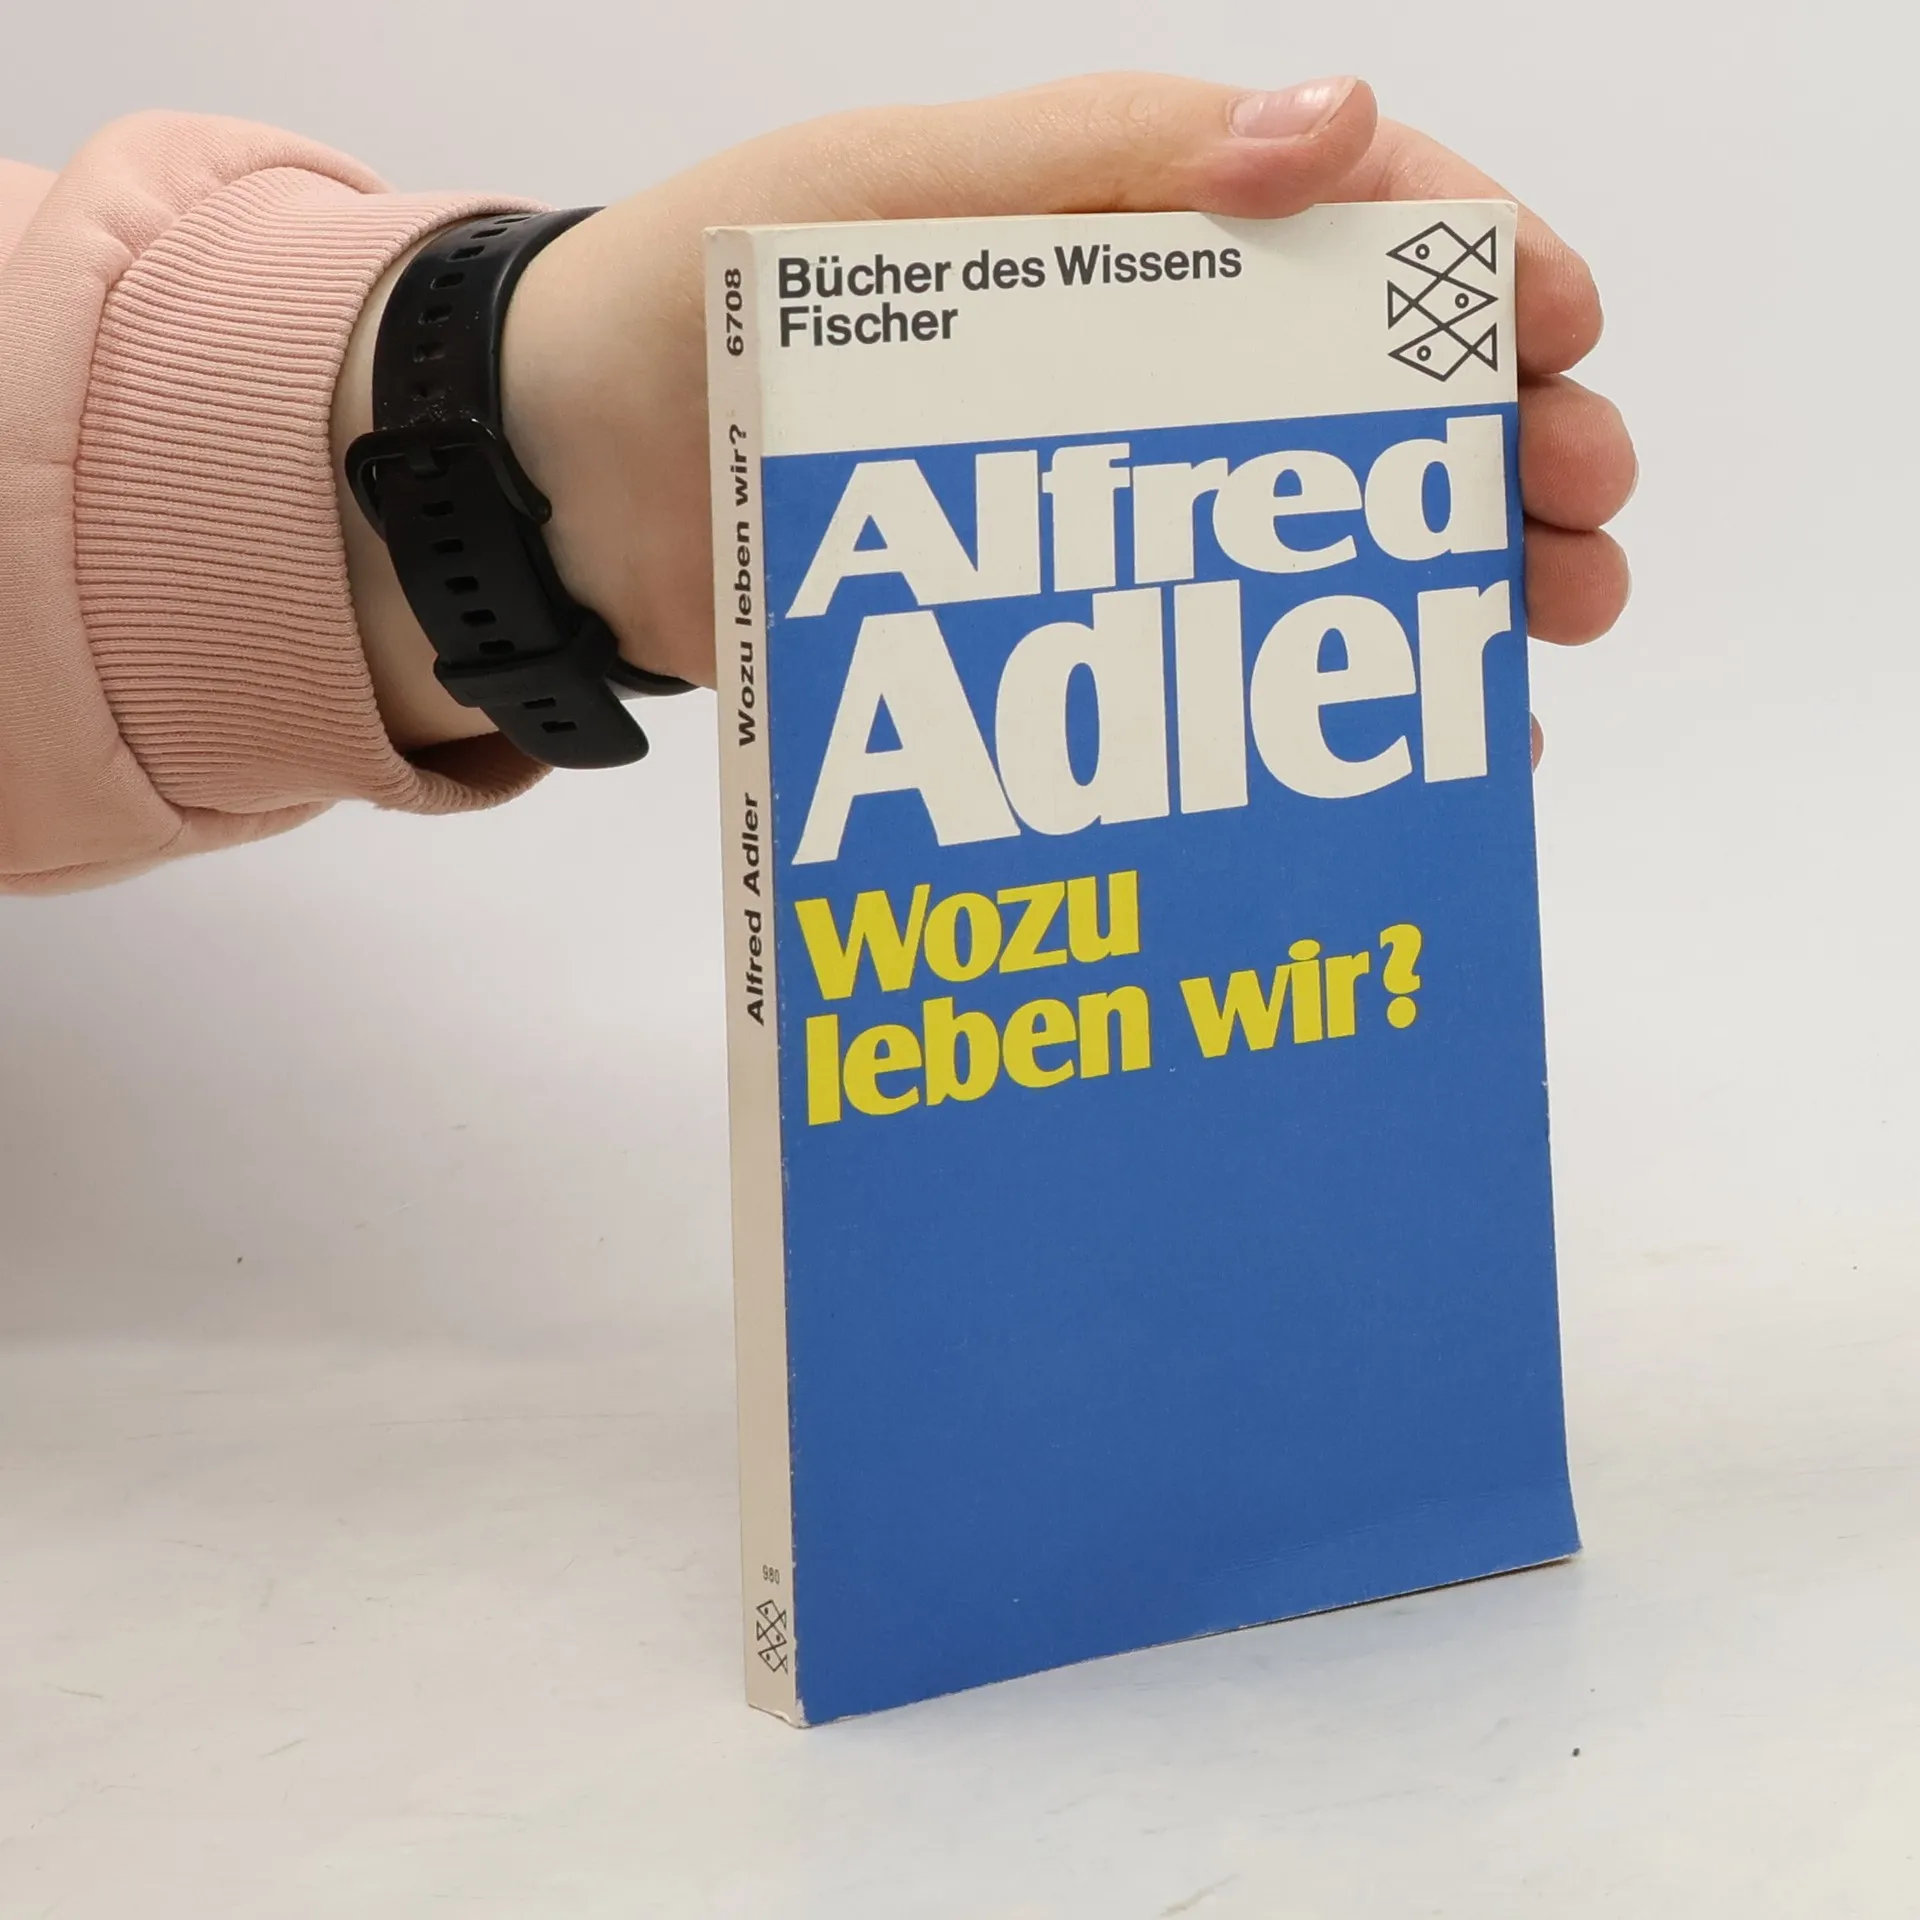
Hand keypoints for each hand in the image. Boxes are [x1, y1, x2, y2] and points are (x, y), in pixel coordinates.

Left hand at [340, 74, 1632, 753]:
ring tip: (1538, 633)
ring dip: (1445, 576)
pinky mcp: (1054, 622)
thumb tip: (1337, 128)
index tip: (1561, 333)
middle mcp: (1137, 359)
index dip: (1476, 267)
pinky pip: (1212, 651)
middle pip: (1366, 395)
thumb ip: (1103, 164)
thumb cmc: (700, 305)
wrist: (565, 477)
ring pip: (1315, 530)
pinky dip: (1314, 697)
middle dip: (1501, 445)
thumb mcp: (889, 197)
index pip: (1348, 218)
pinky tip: (1410, 746)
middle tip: (1581, 521)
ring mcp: (1104, 499)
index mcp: (1120, 223)